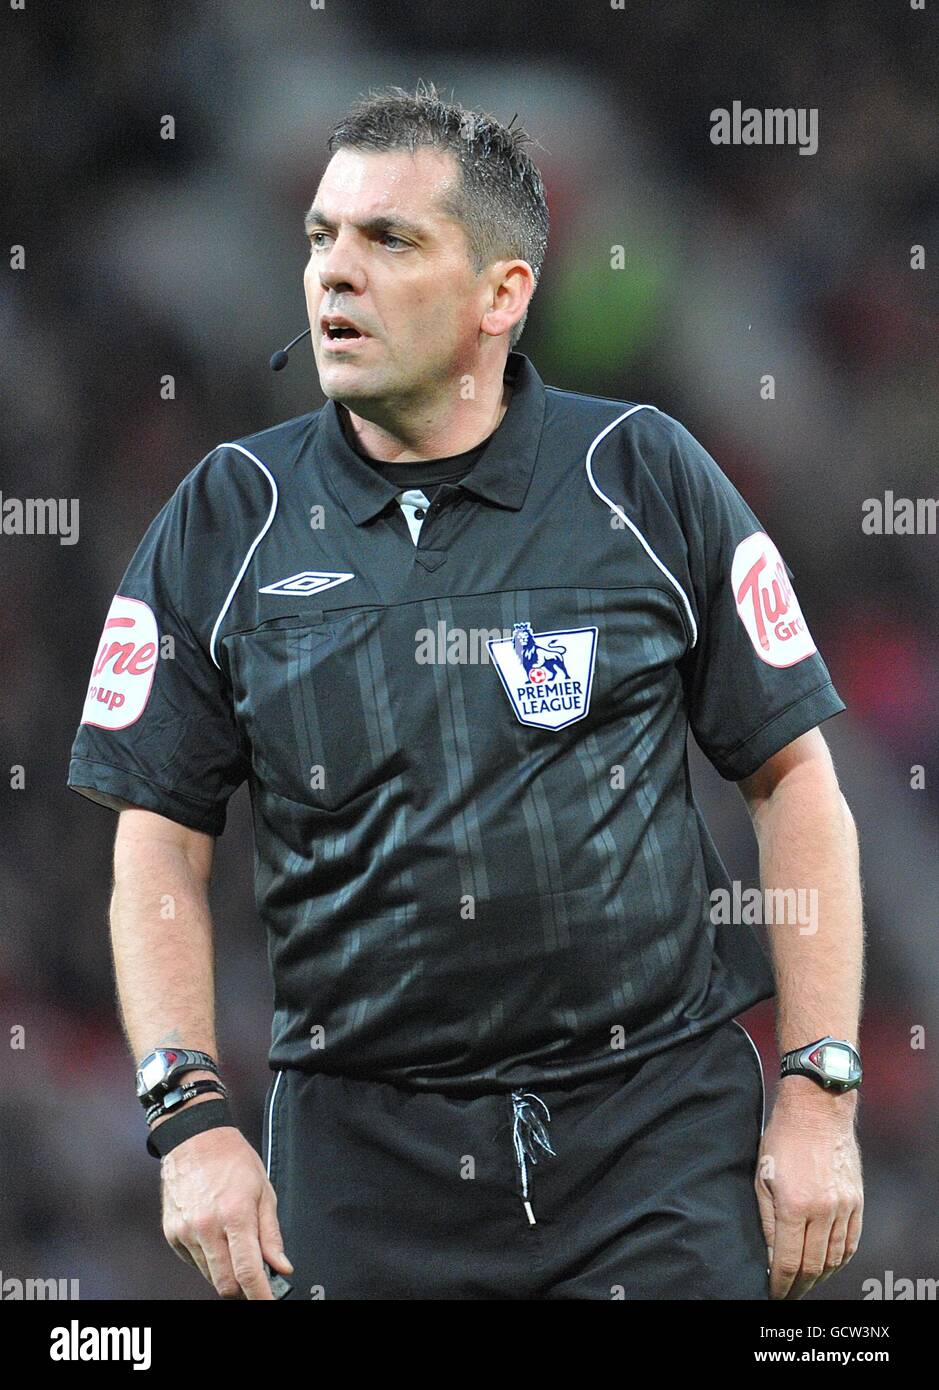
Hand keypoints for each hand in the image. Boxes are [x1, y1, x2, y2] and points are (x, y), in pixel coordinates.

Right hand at [160, 1124, 293, 1298]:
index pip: (248, 1271)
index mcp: (235, 1214)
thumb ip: (271, 1234)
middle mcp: (207, 1227)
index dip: (261, 1295)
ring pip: (209, 1275)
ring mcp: (186, 1232)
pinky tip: (213, 1233)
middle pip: (225, 1283)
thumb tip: (281, 1266)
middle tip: (254, 1273)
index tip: (269, 1302)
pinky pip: (193, 1261)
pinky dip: (207, 1257)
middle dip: (243, 1287)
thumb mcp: (263, 1190)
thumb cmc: (232, 1159)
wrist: (194, 1139)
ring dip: (224, 1270)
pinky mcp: (172, 1234)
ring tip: (232, 1239)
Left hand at [755, 1080, 862, 1299]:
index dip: (781, 1283)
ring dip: (820, 1276)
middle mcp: (822, 1210)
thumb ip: (766, 1219)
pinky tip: (829, 1265)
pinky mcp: (857, 1200)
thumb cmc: (782, 1138)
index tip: (773, 1292)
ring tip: (806, 1283)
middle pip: (813, 1265)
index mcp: (793, 1205)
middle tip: (788, 1293)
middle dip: (799, 1285)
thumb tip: (770, 1254)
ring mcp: (844, 1206)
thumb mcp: (762, 1176)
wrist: (818, 1109)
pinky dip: (840, 1259)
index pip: (788, 1260)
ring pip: (835, 1257)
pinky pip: (851, 1241)